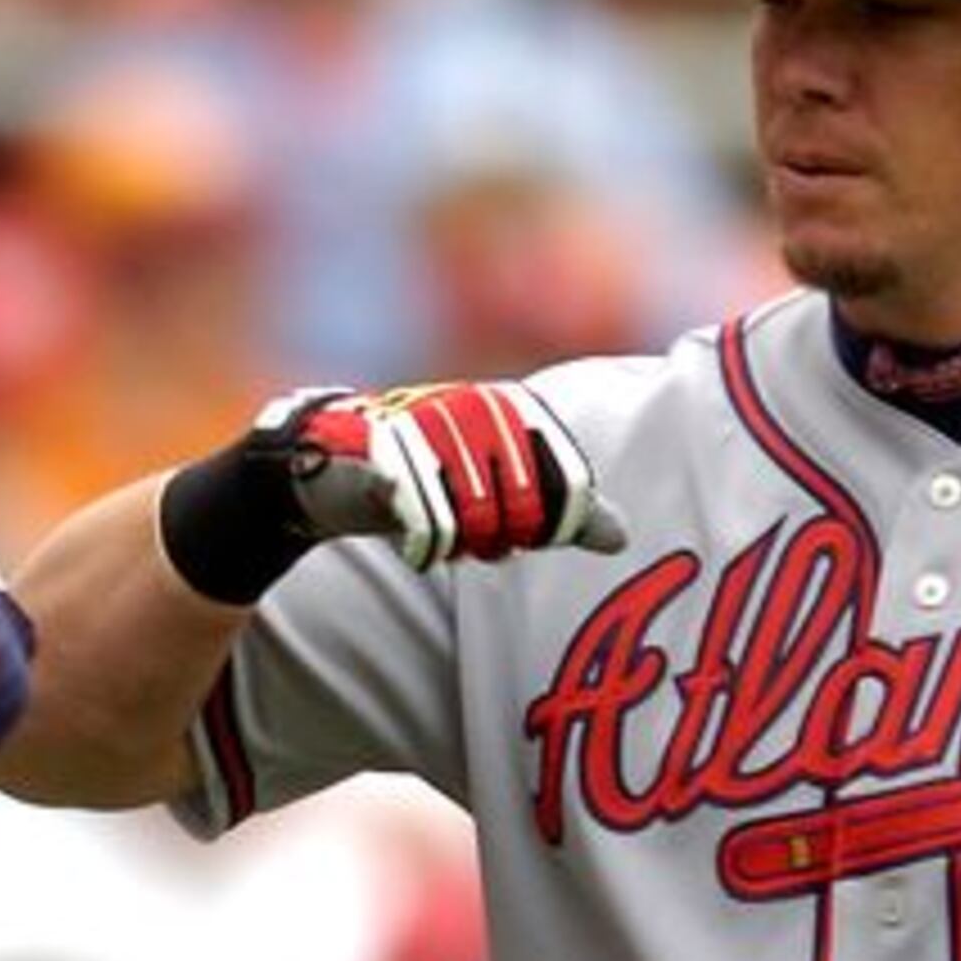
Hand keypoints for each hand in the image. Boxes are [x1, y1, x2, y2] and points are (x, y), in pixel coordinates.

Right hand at [276, 382, 626, 565]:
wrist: (338, 469)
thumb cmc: (433, 478)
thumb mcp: (505, 490)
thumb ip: (562, 511)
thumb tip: (622, 540)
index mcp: (514, 410)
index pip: (570, 485)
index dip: (557, 529)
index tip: (529, 539)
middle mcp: (477, 410)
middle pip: (524, 512)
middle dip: (502, 541)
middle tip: (478, 543)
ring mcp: (429, 428)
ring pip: (475, 522)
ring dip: (460, 548)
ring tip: (447, 542)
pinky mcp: (386, 455)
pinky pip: (427, 525)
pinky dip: (425, 551)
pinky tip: (416, 551)